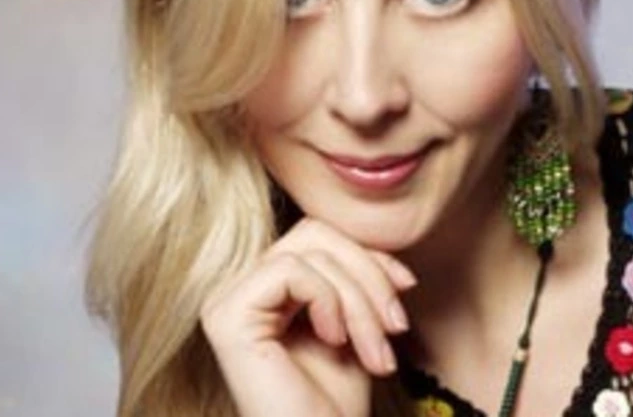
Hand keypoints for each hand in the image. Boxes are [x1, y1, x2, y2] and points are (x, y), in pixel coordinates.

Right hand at [200, 218, 416, 416]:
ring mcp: (228, 300)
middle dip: (368, 275)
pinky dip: (327, 300)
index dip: (368, 255)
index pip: (319, 236)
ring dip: (359, 301)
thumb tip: (383, 246)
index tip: (406, 288)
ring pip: (309, 252)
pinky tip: (334, 339)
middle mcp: (242, 289)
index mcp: (268, 288)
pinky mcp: (226, 316)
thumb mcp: (357, 322)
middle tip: (395, 326)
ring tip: (375, 351)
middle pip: (315, 234)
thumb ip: (357, 276)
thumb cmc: (337, 399)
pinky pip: (289, 270)